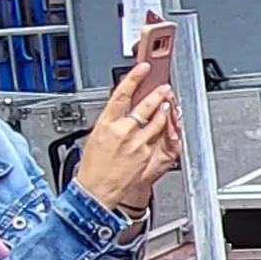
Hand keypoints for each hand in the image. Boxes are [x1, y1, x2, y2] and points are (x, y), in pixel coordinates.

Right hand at [75, 77, 181, 212]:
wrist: (95, 191)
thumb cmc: (92, 167)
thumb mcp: (95, 136)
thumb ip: (111, 122)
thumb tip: (121, 111)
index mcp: (105, 123)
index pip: (122, 94)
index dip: (134, 78)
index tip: (143, 68)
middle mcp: (122, 130)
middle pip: (145, 105)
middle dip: (157, 94)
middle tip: (164, 86)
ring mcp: (136, 142)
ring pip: (157, 120)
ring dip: (164, 110)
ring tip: (168, 103)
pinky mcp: (146, 154)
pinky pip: (158, 137)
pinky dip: (163, 129)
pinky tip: (165, 126)